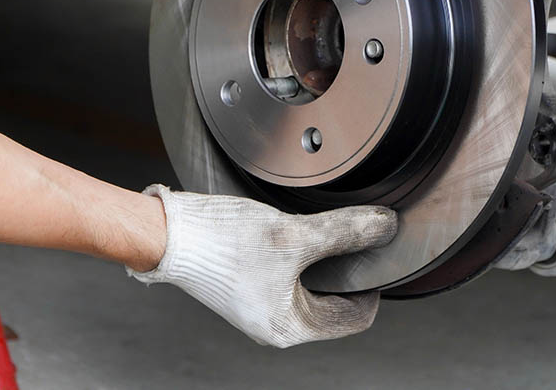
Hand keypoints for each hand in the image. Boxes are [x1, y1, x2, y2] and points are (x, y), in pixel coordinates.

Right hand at [128, 185, 396, 347]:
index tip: (379, 252)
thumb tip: (385, 227)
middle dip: (349, 268)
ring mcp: (260, 306)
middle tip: (354, 234)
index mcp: (290, 327)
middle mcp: (275, 324)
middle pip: (334, 301)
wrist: (170, 232)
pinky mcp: (248, 286)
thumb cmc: (223, 243)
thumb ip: (344, 233)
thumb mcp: (294, 235)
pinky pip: (289, 275)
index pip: (356, 316)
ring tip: (325, 227)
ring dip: (324, 258)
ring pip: (311, 285)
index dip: (374, 283)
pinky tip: (297, 230)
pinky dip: (301, 255)